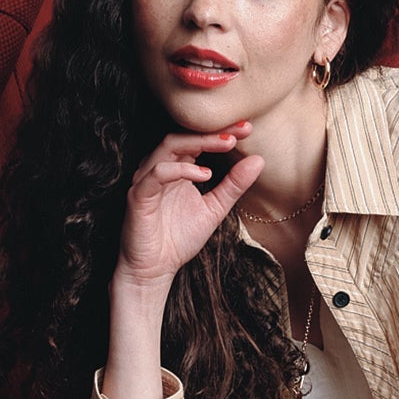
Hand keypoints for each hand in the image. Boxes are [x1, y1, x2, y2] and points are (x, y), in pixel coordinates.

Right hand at [114, 120, 264, 289]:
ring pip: (168, 147)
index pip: (197, 140)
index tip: (248, 129)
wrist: (154, 270)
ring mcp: (147, 180)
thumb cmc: (178, 239)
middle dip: (213, 132)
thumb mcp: (214, 209)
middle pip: (183, 136)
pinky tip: (205, 175)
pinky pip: (157, 174)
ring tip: (226, 145)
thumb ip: (233, 186)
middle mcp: (160, 168)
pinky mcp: (139, 196)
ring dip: (199, 142)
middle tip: (240, 130)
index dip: (222, 132)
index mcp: (177, 169)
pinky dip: (181, 170)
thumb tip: (259, 161)